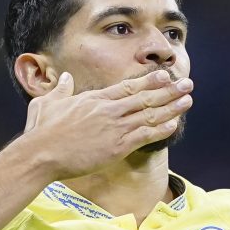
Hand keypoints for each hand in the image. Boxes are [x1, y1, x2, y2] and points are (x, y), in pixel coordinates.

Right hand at [22, 70, 192, 179]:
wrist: (42, 154)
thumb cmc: (42, 131)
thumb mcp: (48, 102)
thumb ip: (61, 89)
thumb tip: (65, 78)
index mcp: (95, 99)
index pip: (128, 86)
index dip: (149, 81)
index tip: (164, 75)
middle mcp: (109, 110)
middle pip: (145, 97)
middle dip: (169, 90)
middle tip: (187, 84)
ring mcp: (115, 128)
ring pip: (149, 115)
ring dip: (171, 108)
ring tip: (188, 101)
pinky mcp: (117, 147)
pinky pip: (145, 136)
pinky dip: (160, 130)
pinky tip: (174, 124)